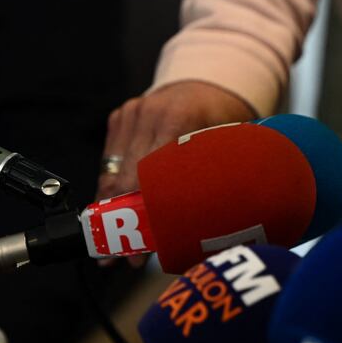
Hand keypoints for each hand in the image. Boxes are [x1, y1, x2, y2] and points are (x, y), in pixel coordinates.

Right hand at [97, 81, 256, 266]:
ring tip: (112, 247)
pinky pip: (110, 161)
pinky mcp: (119, 117)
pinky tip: (111, 215)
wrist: (206, 85)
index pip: (152, 174)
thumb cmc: (223, 121)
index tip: (143, 246)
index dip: (145, 213)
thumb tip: (216, 230)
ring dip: (110, 211)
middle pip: (127, 177)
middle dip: (123, 222)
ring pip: (112, 171)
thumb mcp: (231, 145)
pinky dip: (111, 189)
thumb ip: (221, 178)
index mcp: (180, 119)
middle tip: (123, 257)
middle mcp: (149, 113)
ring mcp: (131, 113)